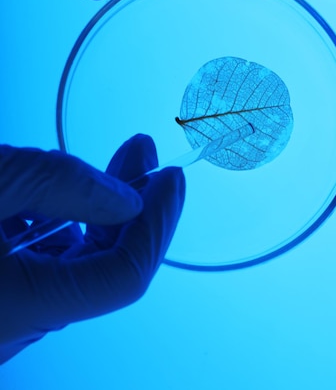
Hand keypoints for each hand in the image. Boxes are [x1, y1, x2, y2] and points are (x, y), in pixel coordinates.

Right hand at [0, 134, 184, 363]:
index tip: (170, 180)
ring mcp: (3, 317)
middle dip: (131, 206)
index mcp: (20, 306)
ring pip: (72, 265)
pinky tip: (63, 189)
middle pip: (101, 268)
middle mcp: (13, 326)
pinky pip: (42, 266)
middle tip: (146, 157)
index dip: (155, 224)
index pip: (122, 276)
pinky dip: (61, 225)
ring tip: (119, 162)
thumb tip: (127, 200)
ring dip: (97, 211)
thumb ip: (62, 186)